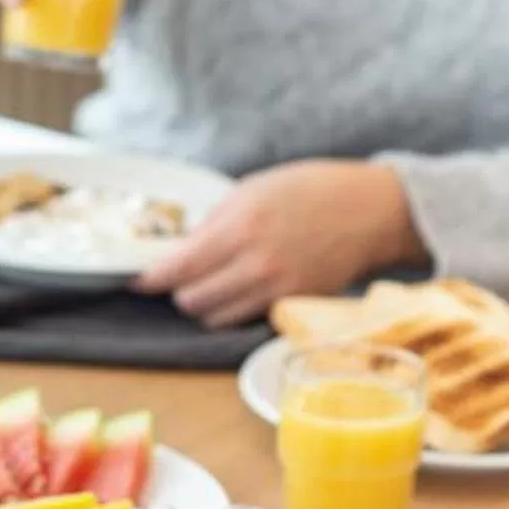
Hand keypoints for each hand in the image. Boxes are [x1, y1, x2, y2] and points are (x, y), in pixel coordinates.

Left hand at [134, 161, 423, 327]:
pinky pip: (248, 319)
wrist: (368, 210)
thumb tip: (181, 251)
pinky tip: (240, 290)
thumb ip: (215, 223)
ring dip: (206, 304)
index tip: (139, 280)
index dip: (152, 278)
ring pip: (218, 317)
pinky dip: (235, 309)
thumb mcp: (252, 189)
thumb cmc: (309, 189)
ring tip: (211, 285)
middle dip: (180, 290)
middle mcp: (256, 263)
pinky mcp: (294, 304)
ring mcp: (277, 288)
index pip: (179, 267)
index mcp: (240, 226)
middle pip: (193, 300)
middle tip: (182, 277)